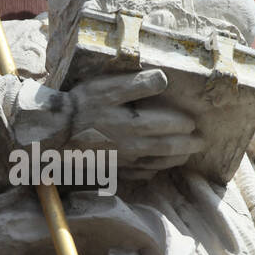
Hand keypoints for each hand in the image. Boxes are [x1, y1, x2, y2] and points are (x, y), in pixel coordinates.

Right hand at [67, 68, 202, 178]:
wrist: (53, 132)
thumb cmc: (81, 105)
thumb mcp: (108, 87)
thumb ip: (138, 84)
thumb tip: (164, 80)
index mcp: (136, 124)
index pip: (170, 125)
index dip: (184, 124)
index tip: (194, 121)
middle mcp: (133, 146)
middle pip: (167, 148)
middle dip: (187, 145)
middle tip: (201, 143)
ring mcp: (122, 159)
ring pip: (155, 163)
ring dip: (173, 160)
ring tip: (184, 156)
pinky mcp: (111, 167)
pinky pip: (136, 173)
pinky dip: (149, 172)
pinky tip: (153, 169)